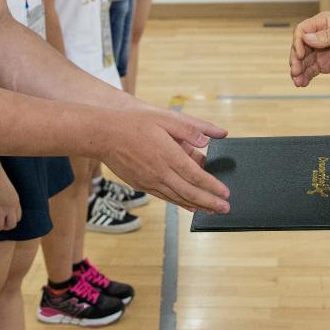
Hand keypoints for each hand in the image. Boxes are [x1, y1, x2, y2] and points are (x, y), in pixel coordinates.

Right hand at [100, 108, 230, 213]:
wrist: (103, 134)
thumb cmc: (135, 122)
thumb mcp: (165, 117)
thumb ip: (190, 128)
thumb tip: (211, 138)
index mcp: (168, 154)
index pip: (195, 176)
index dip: (212, 186)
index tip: (225, 193)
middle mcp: (159, 172)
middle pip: (189, 192)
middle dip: (209, 202)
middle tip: (225, 209)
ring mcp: (149, 181)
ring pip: (177, 198)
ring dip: (196, 206)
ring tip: (211, 211)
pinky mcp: (141, 185)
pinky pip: (164, 197)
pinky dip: (179, 203)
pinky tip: (189, 205)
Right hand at [289, 11, 329, 86]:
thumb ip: (327, 36)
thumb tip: (306, 38)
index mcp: (321, 23)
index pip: (302, 31)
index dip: (298, 42)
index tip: (301, 54)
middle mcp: (317, 37)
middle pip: (299, 47)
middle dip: (295, 60)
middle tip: (295, 72)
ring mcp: (319, 51)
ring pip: (302, 61)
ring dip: (298, 71)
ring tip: (297, 82)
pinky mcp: (322, 64)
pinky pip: (310, 70)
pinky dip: (305, 77)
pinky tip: (302, 83)